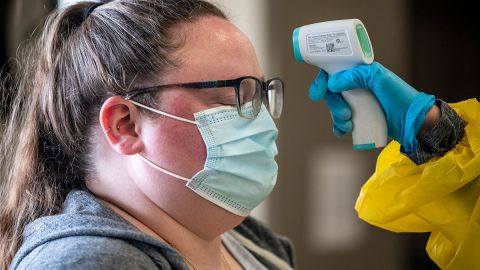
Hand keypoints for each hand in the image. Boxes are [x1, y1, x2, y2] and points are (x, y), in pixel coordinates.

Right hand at [309, 61, 435, 151]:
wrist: (413, 122)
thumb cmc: (400, 98)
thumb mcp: (380, 80)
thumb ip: (357, 76)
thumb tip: (333, 83)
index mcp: (361, 73)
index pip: (334, 72)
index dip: (322, 81)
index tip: (318, 93)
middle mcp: (357, 87)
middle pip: (332, 93)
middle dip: (333, 104)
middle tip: (345, 113)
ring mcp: (357, 103)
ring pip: (335, 108)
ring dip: (336, 117)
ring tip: (348, 124)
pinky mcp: (359, 118)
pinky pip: (341, 122)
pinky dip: (339, 127)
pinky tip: (343, 131)